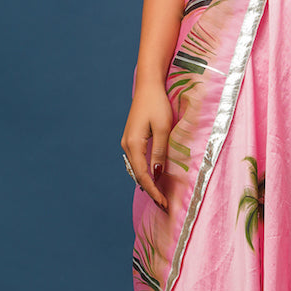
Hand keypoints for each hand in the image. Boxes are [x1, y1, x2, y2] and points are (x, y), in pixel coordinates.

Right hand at [121, 84, 172, 209]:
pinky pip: (137, 160)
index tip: (163, 203)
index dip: (153, 190)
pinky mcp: (131, 138)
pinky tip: (153, 178)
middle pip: (138, 174)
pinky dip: (145, 171)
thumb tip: (157, 173)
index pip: (143, 174)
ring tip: (160, 195)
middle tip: (164, 204)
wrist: (148, 86)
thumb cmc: (157, 104)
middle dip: (151, 190)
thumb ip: (160, 151)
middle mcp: (127, 145)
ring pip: (136, 168)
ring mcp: (127, 142)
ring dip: (147, 182)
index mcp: (133, 144)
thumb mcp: (163, 128)